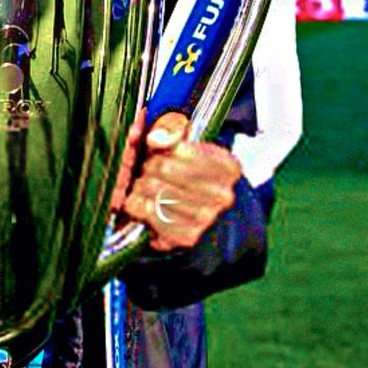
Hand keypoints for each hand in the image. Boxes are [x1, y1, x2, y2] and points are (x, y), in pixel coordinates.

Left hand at [111, 110, 240, 252]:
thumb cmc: (190, 174)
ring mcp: (206, 218)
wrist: (203, 216)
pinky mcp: (187, 237)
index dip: (161, 148)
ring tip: (145, 187)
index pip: (179, 147)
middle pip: (163, 167)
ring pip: (154, 191)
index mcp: (228, 167)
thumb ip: (170, 130)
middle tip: (148, 171)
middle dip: (148, 167)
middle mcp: (222, 194)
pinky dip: (140, 208)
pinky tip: (145, 203)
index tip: (158, 153)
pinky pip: (150, 215)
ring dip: (140, 188)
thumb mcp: (186, 144)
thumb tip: (154, 138)